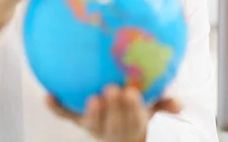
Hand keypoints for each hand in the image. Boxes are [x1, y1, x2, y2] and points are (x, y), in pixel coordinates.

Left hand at [47, 85, 181, 141]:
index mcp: (133, 124)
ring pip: (93, 123)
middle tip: (112, 90)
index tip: (133, 92)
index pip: (135, 118)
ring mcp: (94, 125)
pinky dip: (56, 107)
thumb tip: (179, 104)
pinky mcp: (78, 120)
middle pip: (114, 121)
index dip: (133, 107)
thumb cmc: (136, 114)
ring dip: (93, 112)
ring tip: (92, 99)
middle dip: (114, 108)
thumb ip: (163, 104)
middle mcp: (113, 128)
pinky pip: (65, 115)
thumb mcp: (152, 110)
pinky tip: (47, 95)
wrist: (120, 137)